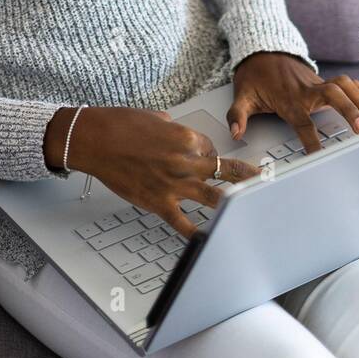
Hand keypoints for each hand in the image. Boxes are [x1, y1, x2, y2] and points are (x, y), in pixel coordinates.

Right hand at [67, 106, 262, 239]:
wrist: (95, 140)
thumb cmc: (120, 125)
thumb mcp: (154, 118)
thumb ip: (171, 127)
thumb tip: (175, 132)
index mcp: (186, 137)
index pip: (210, 148)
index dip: (208, 153)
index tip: (206, 158)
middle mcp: (185, 161)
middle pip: (224, 170)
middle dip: (246, 177)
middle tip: (263, 181)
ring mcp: (174, 184)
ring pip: (213, 197)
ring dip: (234, 203)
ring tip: (250, 210)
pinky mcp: (159, 202)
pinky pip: (182, 222)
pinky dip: (196, 233)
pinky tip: (207, 240)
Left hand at [227, 51, 358, 154]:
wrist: (261, 51)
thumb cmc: (254, 76)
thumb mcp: (242, 96)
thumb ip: (238, 115)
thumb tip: (235, 132)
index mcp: (288, 99)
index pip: (302, 123)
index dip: (311, 140)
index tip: (320, 157)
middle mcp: (307, 90)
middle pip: (333, 96)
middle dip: (348, 111)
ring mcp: (319, 84)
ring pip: (346, 86)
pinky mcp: (326, 82)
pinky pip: (351, 85)